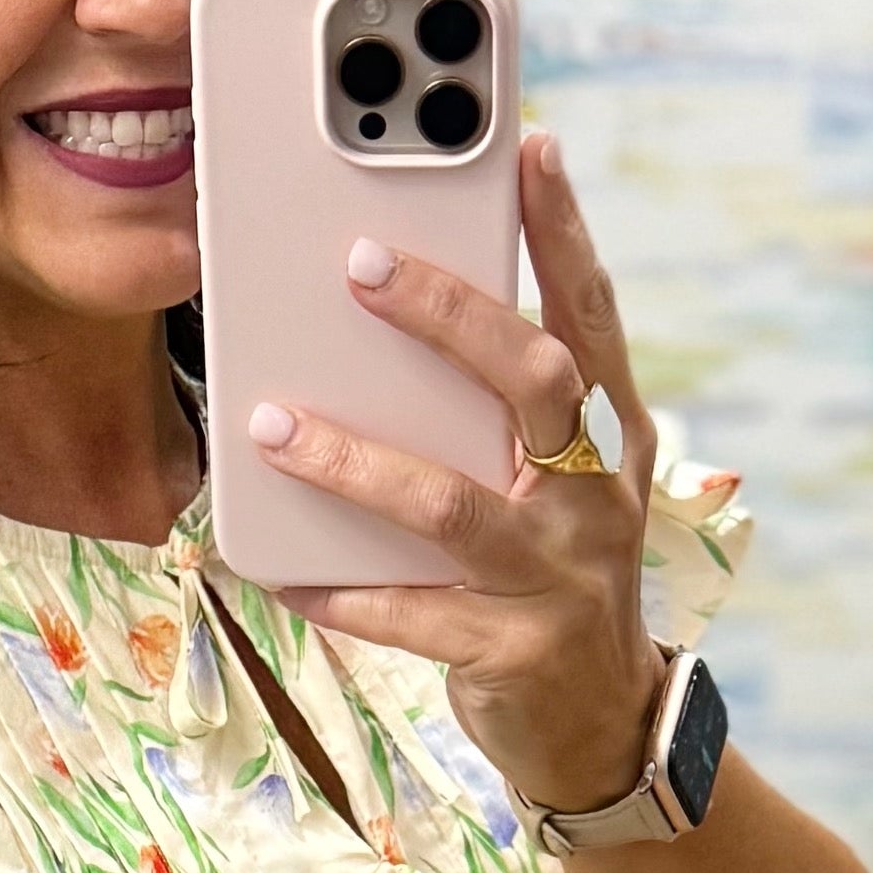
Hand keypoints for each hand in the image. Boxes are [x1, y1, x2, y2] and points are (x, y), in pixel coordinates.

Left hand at [255, 127, 666, 813]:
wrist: (598, 726)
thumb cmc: (551, 577)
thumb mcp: (547, 485)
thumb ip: (493, 412)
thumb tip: (380, 318)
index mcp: (605, 438)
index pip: (590, 314)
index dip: (564, 230)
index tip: (530, 146)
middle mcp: (592, 497)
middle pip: (531, 381)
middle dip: (447, 314)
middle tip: (357, 261)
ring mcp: (558, 578)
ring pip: (449, 503)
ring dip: (353, 460)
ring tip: (267, 421)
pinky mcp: (509, 652)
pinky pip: (405, 613)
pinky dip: (334, 588)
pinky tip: (274, 565)